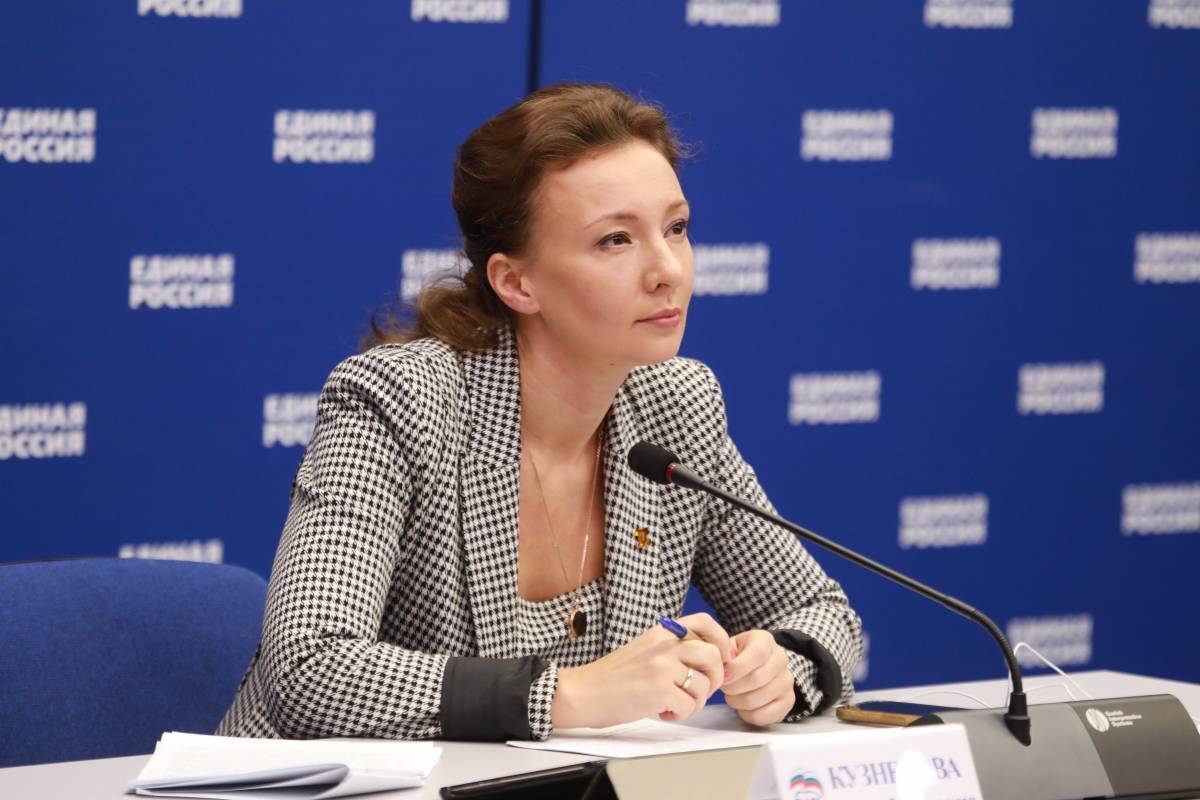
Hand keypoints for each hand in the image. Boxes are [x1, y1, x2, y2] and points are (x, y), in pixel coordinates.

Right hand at [551, 612, 734, 728]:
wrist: (583, 692)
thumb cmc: (612, 676)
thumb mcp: (644, 649)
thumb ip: (673, 648)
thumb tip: (708, 660)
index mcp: (662, 632)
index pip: (705, 622)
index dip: (723, 640)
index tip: (724, 658)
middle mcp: (664, 645)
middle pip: (713, 656)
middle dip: (715, 678)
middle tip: (700, 690)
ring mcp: (662, 668)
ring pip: (704, 685)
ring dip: (695, 702)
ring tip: (675, 705)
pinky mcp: (659, 691)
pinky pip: (690, 706)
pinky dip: (681, 715)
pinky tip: (664, 713)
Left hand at [722, 630, 794, 726]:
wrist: (758, 667)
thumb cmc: (739, 657)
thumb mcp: (729, 647)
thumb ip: (724, 654)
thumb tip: (724, 666)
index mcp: (766, 641)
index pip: (757, 654)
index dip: (736, 668)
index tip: (723, 676)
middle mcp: (781, 659)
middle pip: (756, 679)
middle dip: (733, 687)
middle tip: (725, 687)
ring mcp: (787, 682)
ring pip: (756, 700)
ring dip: (737, 702)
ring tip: (732, 695)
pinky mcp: (787, 702)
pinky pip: (763, 716)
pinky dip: (747, 714)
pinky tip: (743, 706)